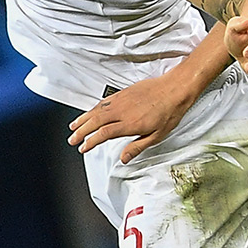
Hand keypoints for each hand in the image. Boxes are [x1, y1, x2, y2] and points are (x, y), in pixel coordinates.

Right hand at [67, 73, 192, 163]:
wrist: (176, 88)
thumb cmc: (170, 111)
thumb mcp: (157, 135)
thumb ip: (137, 147)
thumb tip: (123, 159)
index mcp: (130, 124)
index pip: (103, 134)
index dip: (90, 142)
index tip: (83, 148)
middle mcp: (123, 111)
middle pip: (95, 121)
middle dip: (81, 131)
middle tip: (72, 139)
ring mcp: (123, 100)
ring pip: (97, 109)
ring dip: (84, 118)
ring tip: (74, 126)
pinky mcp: (125, 92)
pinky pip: (105, 101)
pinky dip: (94, 107)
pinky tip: (91, 111)